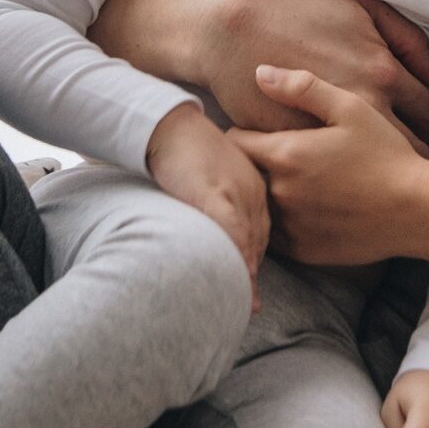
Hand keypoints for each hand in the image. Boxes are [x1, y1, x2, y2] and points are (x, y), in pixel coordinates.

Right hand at [97, 0, 428, 153]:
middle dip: (418, 158)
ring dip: (383, 175)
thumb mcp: (362, 8)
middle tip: (416, 165)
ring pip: (374, 171)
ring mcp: (329, 133)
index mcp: (383, 72)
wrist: (231, 26)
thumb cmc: (296, 10)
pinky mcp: (295, 149)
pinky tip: (345, 177)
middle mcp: (364, 106)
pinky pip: (331, 177)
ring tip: (383, 176)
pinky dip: (341, 179)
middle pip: (411, 149)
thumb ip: (405, 38)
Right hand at [145, 103, 268, 308]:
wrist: (168, 123)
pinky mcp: (215, 192)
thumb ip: (219, 203)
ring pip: (249, 239)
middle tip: (250, 304)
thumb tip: (213, 233)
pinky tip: (240, 275)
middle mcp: (253, 190)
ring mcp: (237, 190)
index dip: (254, 259)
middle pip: (258, 240)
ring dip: (248, 272)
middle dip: (253, 272)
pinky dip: (237, 253)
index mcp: (255, 186)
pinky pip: (232, 228)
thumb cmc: (184, 151)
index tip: (250, 284)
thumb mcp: (212, 177)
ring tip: (246, 302)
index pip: (261, 232)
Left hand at [226, 66, 428, 264]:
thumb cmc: (386, 153)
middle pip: (244, 174)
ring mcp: (290, 226)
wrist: (417, 209)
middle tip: (280, 156)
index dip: (245, 132)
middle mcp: (280, 193)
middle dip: (253, 163)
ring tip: (295, 182)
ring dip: (267, 193)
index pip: (234, 141)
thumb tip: (260, 72)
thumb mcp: (351, 108)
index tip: (262, 130)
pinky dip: (284, 220)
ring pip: (259, 205)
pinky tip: (308, 208)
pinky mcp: (303, 251)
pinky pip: (276, 234)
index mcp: (285, 154)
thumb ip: (302, 87)